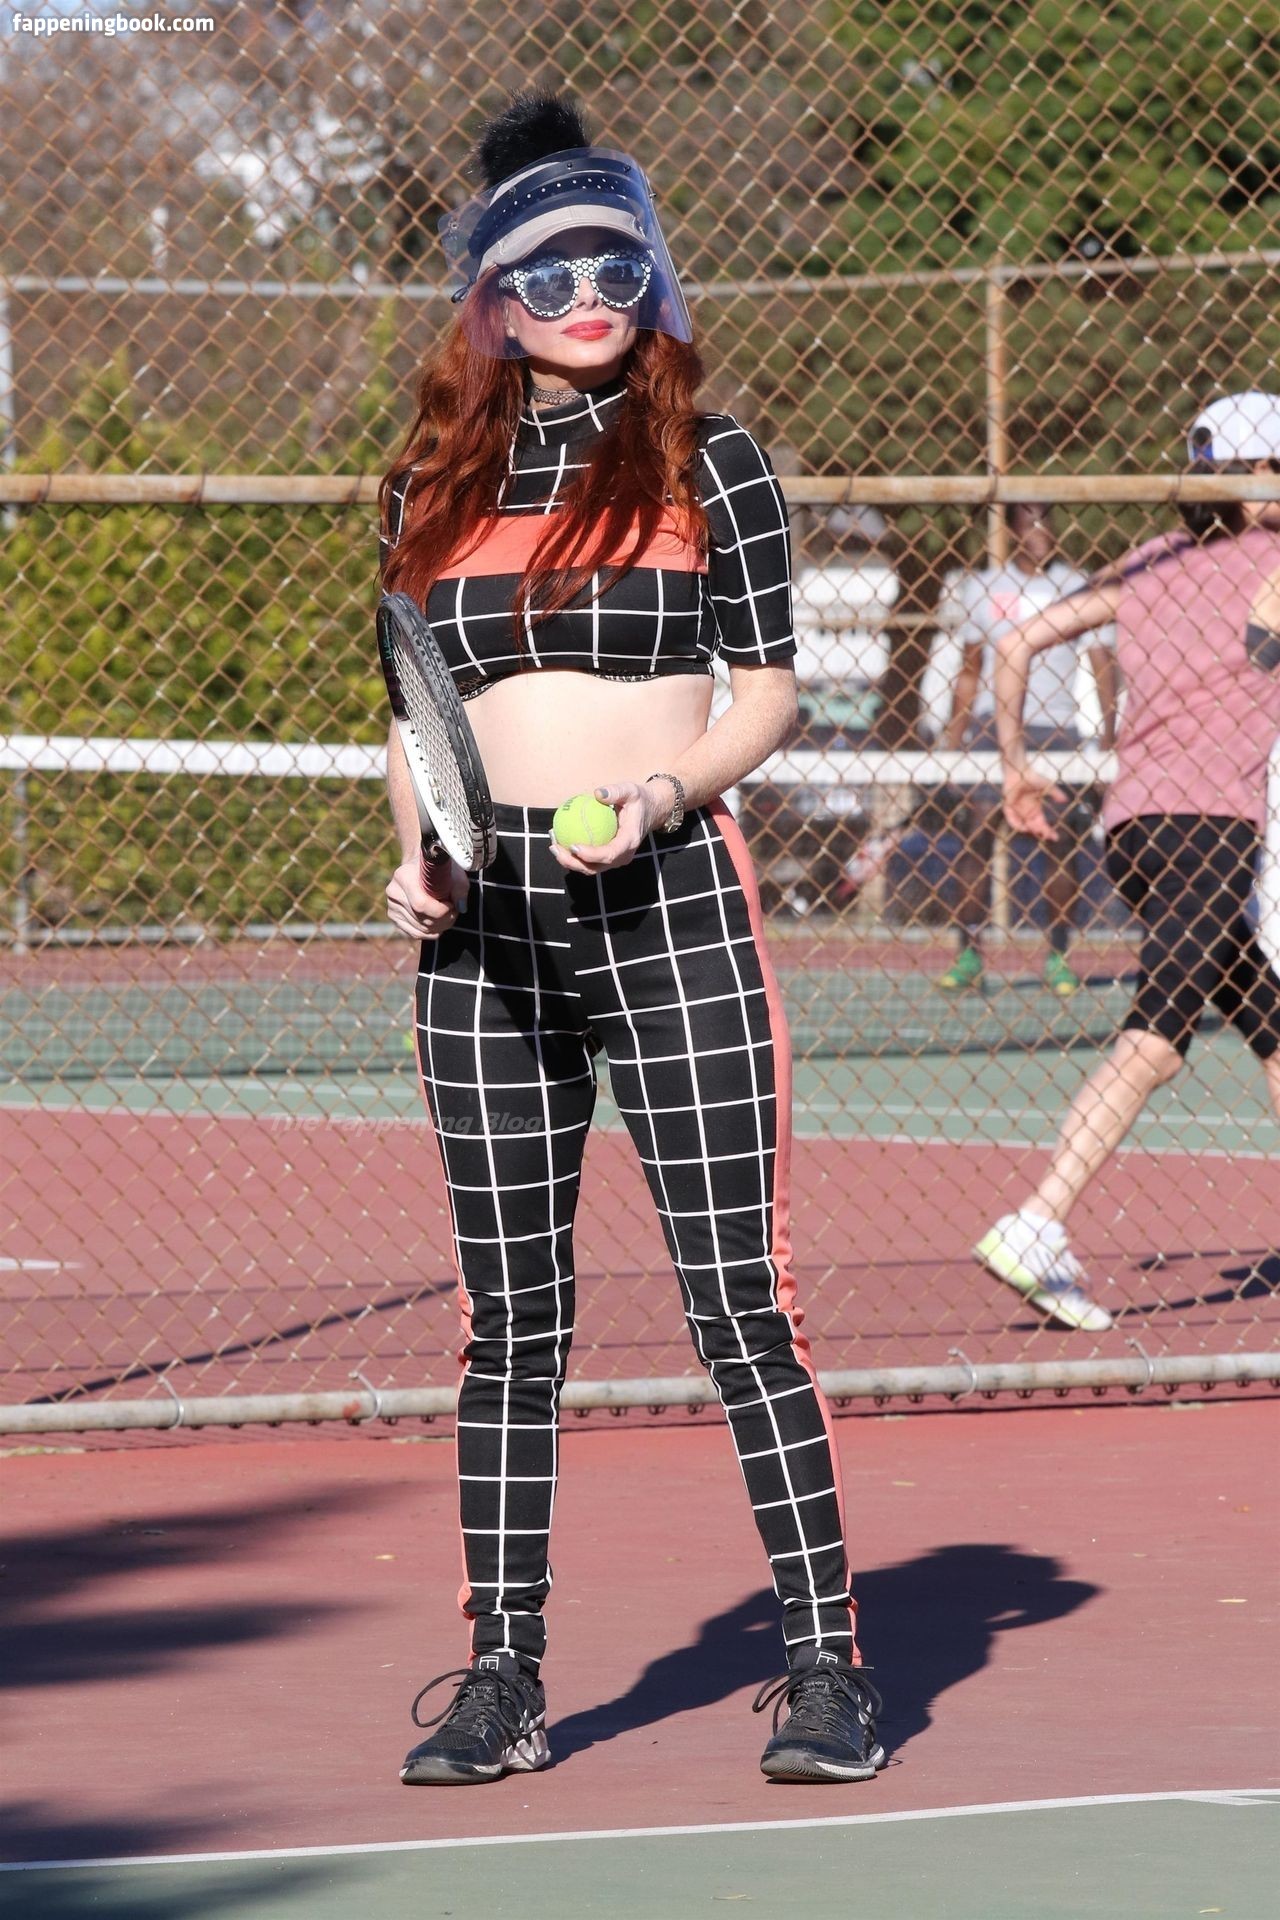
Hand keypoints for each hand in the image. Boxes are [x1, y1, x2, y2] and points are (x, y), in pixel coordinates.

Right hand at [385, 851, 468, 939]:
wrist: (420, 868)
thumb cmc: (439, 869)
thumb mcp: (454, 871)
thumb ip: (460, 887)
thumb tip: (460, 907)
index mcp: (404, 876)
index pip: (422, 904)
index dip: (442, 910)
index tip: (453, 904)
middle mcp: (394, 891)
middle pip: (422, 919)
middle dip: (444, 920)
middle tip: (454, 910)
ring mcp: (391, 906)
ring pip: (421, 929)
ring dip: (439, 926)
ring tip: (447, 914)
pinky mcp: (394, 916)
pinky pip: (415, 933)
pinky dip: (431, 932)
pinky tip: (439, 923)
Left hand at [548, 780, 670, 875]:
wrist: (650, 810)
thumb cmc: (638, 800)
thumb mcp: (631, 790)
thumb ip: (616, 791)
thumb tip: (597, 793)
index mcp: (629, 842)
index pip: (609, 854)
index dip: (590, 855)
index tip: (573, 846)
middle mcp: (622, 856)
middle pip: (594, 867)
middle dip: (571, 861)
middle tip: (555, 846)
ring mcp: (615, 860)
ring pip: (589, 868)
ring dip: (569, 860)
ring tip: (553, 844)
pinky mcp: (608, 858)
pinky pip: (588, 861)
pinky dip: (573, 855)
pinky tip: (560, 840)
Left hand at [1001, 766, 1064, 840]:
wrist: (1020, 771)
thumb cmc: (1033, 777)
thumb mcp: (1048, 787)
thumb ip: (1056, 793)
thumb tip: (1066, 800)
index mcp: (1035, 809)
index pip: (1042, 824)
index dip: (1048, 831)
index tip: (1055, 837)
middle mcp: (1026, 812)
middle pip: (1034, 826)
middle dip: (1041, 832)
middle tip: (1047, 837)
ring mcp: (1017, 810)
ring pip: (1023, 825)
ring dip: (1030, 830)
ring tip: (1038, 832)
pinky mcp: (1008, 806)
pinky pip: (1011, 819)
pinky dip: (1017, 824)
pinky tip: (1024, 828)